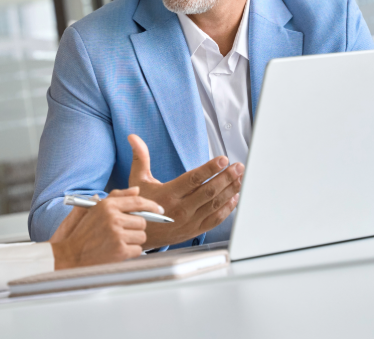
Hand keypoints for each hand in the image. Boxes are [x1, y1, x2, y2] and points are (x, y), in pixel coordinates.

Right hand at [48, 187, 162, 269]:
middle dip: (136, 227)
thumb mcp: (94, 209)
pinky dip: (131, 252)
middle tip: (125, 233)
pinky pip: (138, 249)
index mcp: (106, 205)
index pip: (137, 201)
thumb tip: (136, 190)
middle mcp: (113, 218)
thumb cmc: (81, 233)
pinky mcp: (120, 250)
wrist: (70, 255)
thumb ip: (116, 197)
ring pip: (141, 235)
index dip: (152, 205)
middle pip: (142, 220)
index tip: (159, 209)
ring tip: (119, 242)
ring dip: (134, 240)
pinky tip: (117, 251)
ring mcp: (117, 234)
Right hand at [127, 134, 243, 249]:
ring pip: (215, 204)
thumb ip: (140, 158)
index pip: (193, 179)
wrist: (140, 235)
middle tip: (238, 166)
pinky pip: (215, 219)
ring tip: (240, 178)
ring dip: (230, 190)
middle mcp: (181, 209)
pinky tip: (234, 197)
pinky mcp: (195, 230)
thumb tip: (134, 138)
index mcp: (168, 194)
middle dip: (226, 177)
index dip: (209, 169)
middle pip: (208, 191)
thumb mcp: (138, 180)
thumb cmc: (140, 206)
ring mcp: (190, 221)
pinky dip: (227, 208)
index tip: (222, 160)